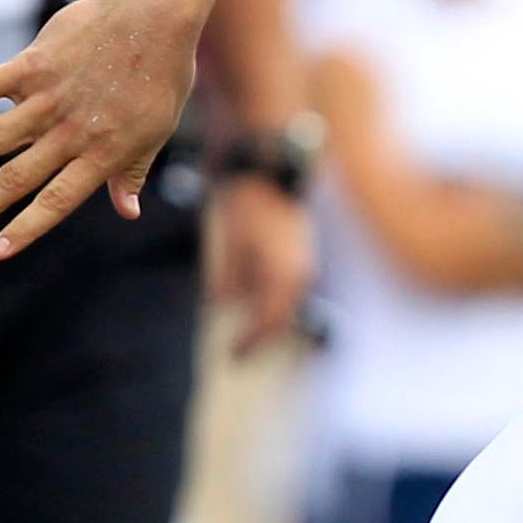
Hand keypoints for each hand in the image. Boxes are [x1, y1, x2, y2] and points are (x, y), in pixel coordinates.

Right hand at [0, 0, 217, 259]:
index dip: (27, 227)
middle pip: (17, 176)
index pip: (58, 200)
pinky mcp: (32, 66)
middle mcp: (70, 131)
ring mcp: (48, 98)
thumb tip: (128, 212)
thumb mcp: (155, 132)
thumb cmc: (160, 77)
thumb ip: (132, 172)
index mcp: (101, 152)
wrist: (154, 16)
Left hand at [208, 175, 316, 349]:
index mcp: (287, 275)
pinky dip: (266, 296)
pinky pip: (283, 284)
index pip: (270, 321)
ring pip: (283, 301)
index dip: (251, 341)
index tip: (232, 356)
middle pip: (281, 315)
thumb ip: (231, 277)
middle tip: (239, 354)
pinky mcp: (295, 248)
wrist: (268, 166)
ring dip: (264, 316)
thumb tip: (222, 303)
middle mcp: (299, 270)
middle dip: (260, 334)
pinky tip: (248, 299)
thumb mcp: (234, 243)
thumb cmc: (247, 203)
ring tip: (245, 331)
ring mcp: (300, 258)